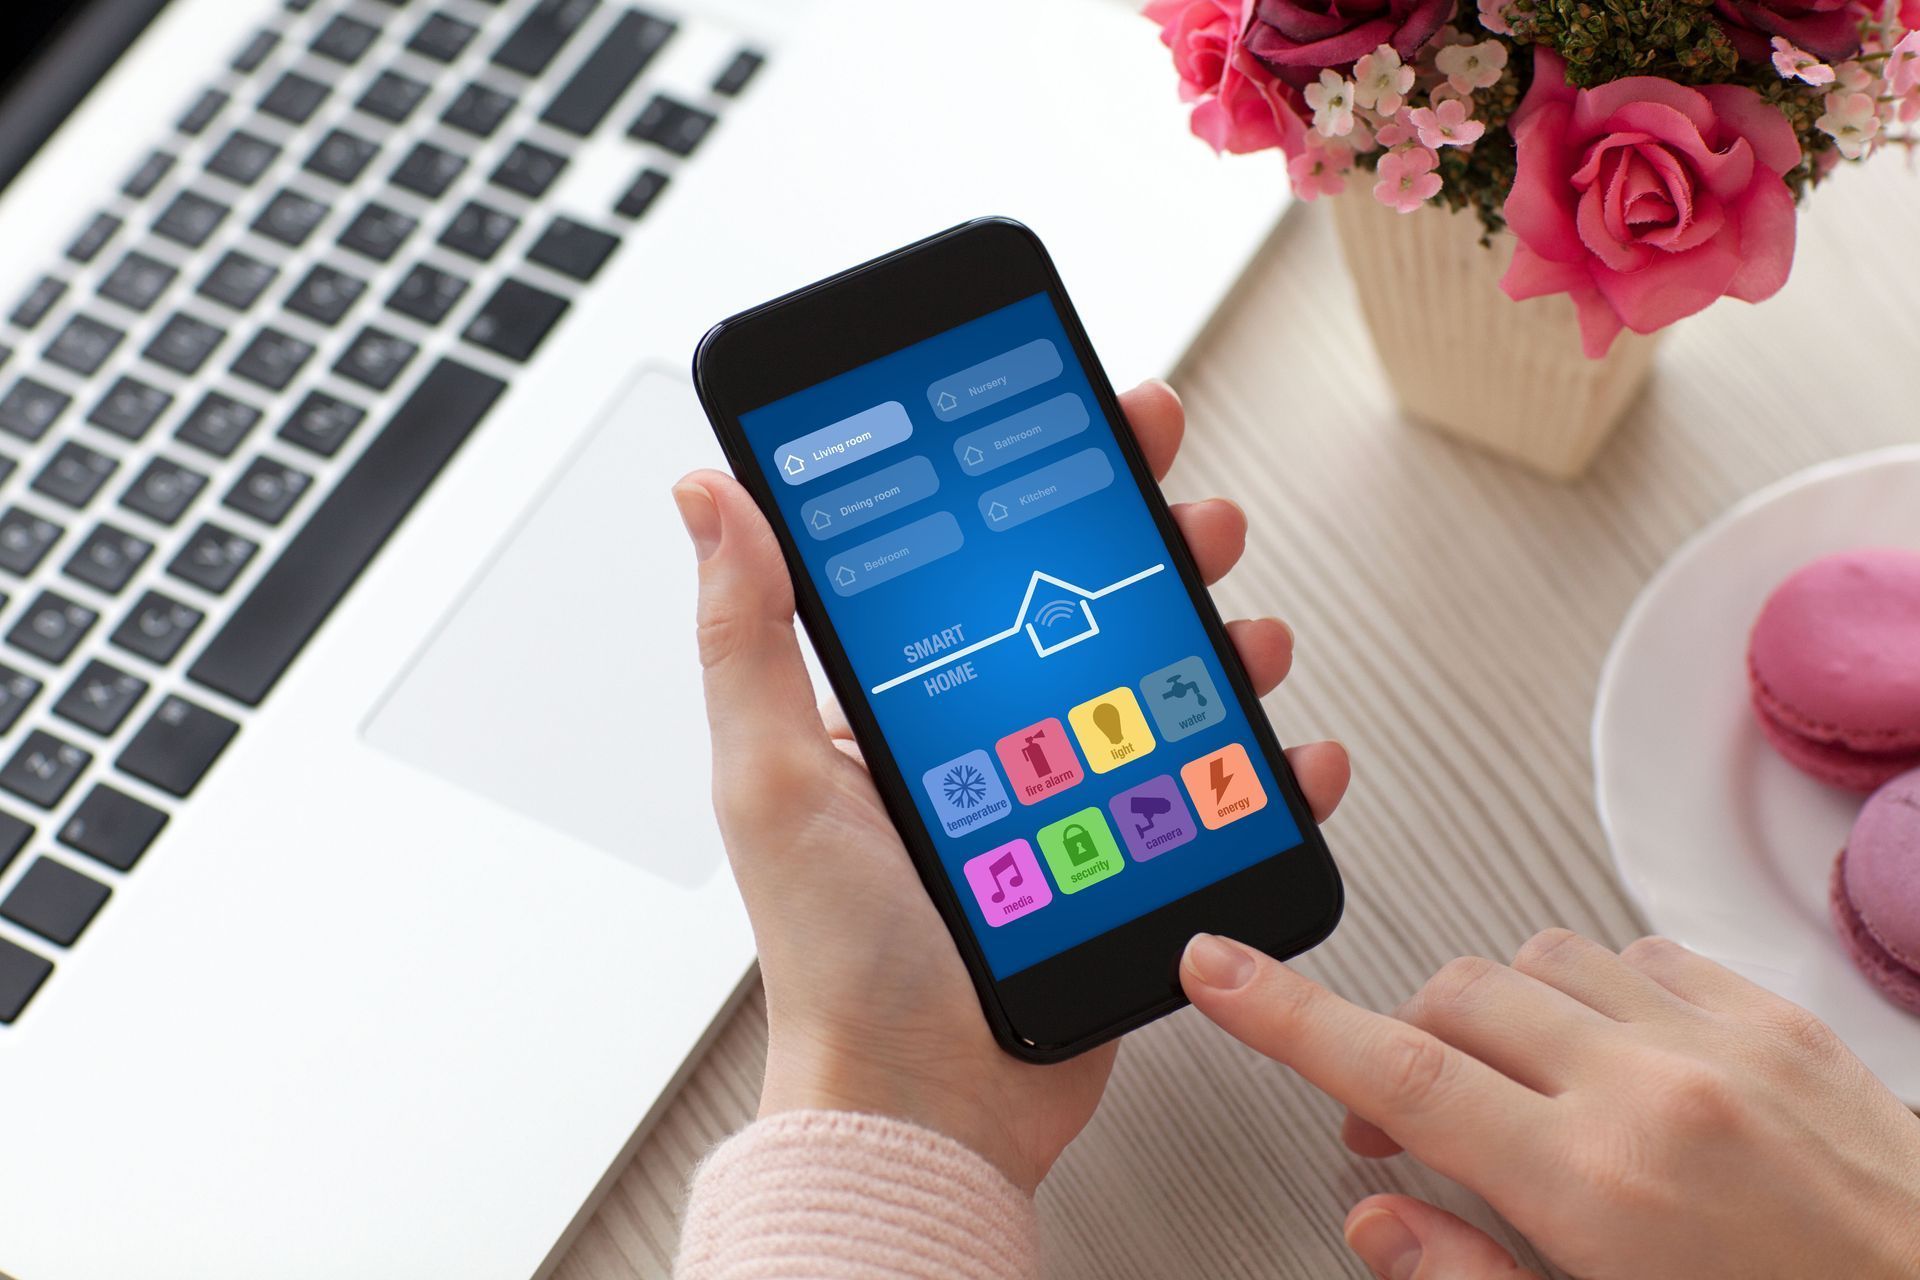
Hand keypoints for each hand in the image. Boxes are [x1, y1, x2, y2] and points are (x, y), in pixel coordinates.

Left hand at [673, 380, 1351, 1192]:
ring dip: (1222, 646)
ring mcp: (1069, 803)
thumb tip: (710, 490)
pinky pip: (1214, 801)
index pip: (981, 564)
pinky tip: (1292, 754)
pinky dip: (1267, 773)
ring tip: (1249, 637)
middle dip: (1153, 546)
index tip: (1087, 416)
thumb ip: (745, 631)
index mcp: (910, 704)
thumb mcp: (768, 772)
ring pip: (1164, 693)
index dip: (1041, 485)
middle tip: (1193, 510)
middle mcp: (993, 741)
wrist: (921, 1102)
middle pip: (1091, 611)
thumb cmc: (833, 953)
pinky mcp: (1130, 867)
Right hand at [1180, 928, 1919, 1278]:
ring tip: (1521, 1093)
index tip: (1219, 970)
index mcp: (1596, 1186)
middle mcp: (1654, 1087)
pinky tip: (1617, 1059)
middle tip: (1405, 1124)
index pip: (1395, 1074)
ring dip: (1500, 1014)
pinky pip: (1641, 954)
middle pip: (1455, 998)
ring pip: (1539, 958)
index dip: (1286, 1016)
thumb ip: (1470, 1276)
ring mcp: (1723, 1040)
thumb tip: (1376, 1221)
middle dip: (1405, 1043)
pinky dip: (1599, 993)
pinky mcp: (1779, 1017)